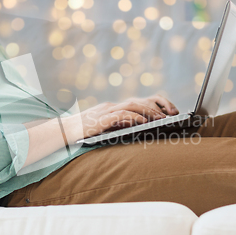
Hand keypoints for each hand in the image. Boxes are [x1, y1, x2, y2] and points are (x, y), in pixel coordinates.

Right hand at [64, 96, 178, 140]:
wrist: (64, 132)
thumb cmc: (84, 133)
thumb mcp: (105, 128)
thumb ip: (119, 125)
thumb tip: (139, 126)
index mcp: (113, 108)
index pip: (138, 101)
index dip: (155, 104)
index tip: (169, 111)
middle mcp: (111, 106)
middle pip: (139, 101)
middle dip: (157, 107)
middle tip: (171, 115)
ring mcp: (106, 111)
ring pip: (133, 105)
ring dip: (149, 112)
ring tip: (161, 119)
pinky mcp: (102, 118)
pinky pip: (122, 114)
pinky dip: (134, 117)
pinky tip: (144, 123)